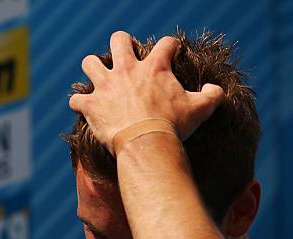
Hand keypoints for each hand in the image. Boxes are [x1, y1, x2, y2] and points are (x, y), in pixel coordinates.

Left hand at [69, 30, 224, 155]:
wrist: (146, 144)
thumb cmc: (173, 127)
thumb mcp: (199, 110)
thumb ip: (211, 96)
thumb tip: (215, 90)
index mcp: (155, 67)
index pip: (166, 44)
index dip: (171, 46)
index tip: (173, 52)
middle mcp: (127, 69)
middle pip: (119, 40)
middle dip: (121, 45)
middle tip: (126, 59)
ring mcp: (106, 86)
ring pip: (90, 62)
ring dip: (93, 68)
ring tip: (98, 78)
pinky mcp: (91, 105)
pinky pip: (77, 99)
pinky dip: (80, 104)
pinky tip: (84, 108)